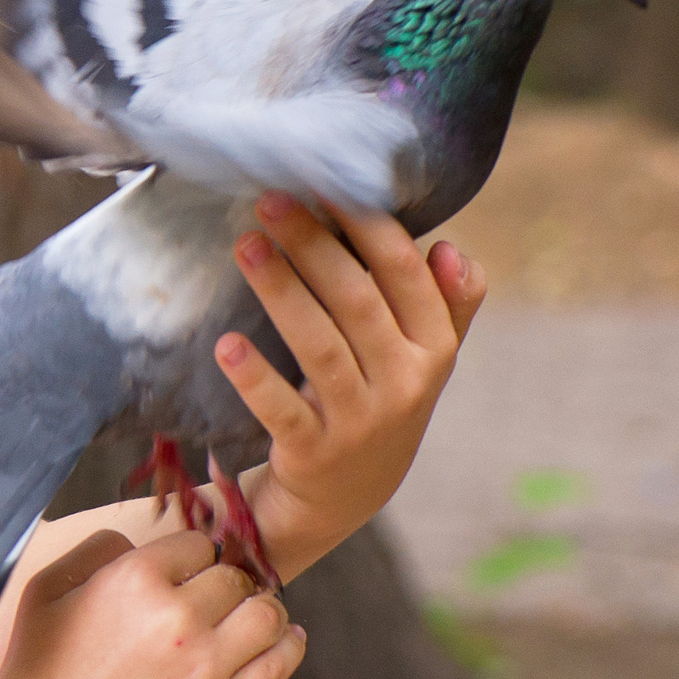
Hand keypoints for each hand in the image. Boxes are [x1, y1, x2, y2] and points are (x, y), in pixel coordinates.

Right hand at [0, 529, 303, 678]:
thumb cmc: (33, 670)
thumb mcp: (47, 589)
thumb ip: (97, 549)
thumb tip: (144, 541)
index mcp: (134, 579)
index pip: (197, 544)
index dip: (194, 558)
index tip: (190, 573)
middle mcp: (177, 618)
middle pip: (235, 578)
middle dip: (227, 584)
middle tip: (220, 599)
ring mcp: (204, 669)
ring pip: (267, 614)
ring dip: (264, 609)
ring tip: (252, 618)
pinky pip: (278, 664)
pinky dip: (288, 644)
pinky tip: (284, 639)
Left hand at [219, 193, 485, 569]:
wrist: (346, 496)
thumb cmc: (381, 401)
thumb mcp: (425, 357)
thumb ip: (447, 303)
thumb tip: (451, 248)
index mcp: (435, 349)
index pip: (405, 274)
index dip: (368, 224)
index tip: (326, 181)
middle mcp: (406, 385)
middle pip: (357, 301)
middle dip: (312, 245)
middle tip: (268, 200)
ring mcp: (361, 423)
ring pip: (320, 347)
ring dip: (281, 291)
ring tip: (245, 246)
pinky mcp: (315, 454)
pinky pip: (284, 411)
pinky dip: (255, 379)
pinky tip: (227, 346)